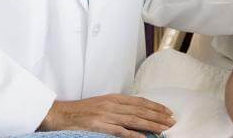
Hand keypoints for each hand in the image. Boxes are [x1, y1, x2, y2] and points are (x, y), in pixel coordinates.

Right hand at [38, 94, 174, 137]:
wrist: (61, 114)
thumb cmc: (81, 111)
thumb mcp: (102, 104)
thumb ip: (118, 107)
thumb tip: (134, 112)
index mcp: (114, 98)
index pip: (140, 101)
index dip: (155, 106)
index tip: (167, 111)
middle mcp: (113, 104)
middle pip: (140, 110)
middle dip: (158, 116)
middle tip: (171, 121)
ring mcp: (107, 115)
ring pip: (135, 119)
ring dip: (151, 124)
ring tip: (164, 129)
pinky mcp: (100, 125)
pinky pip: (120, 130)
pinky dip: (133, 134)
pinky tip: (144, 137)